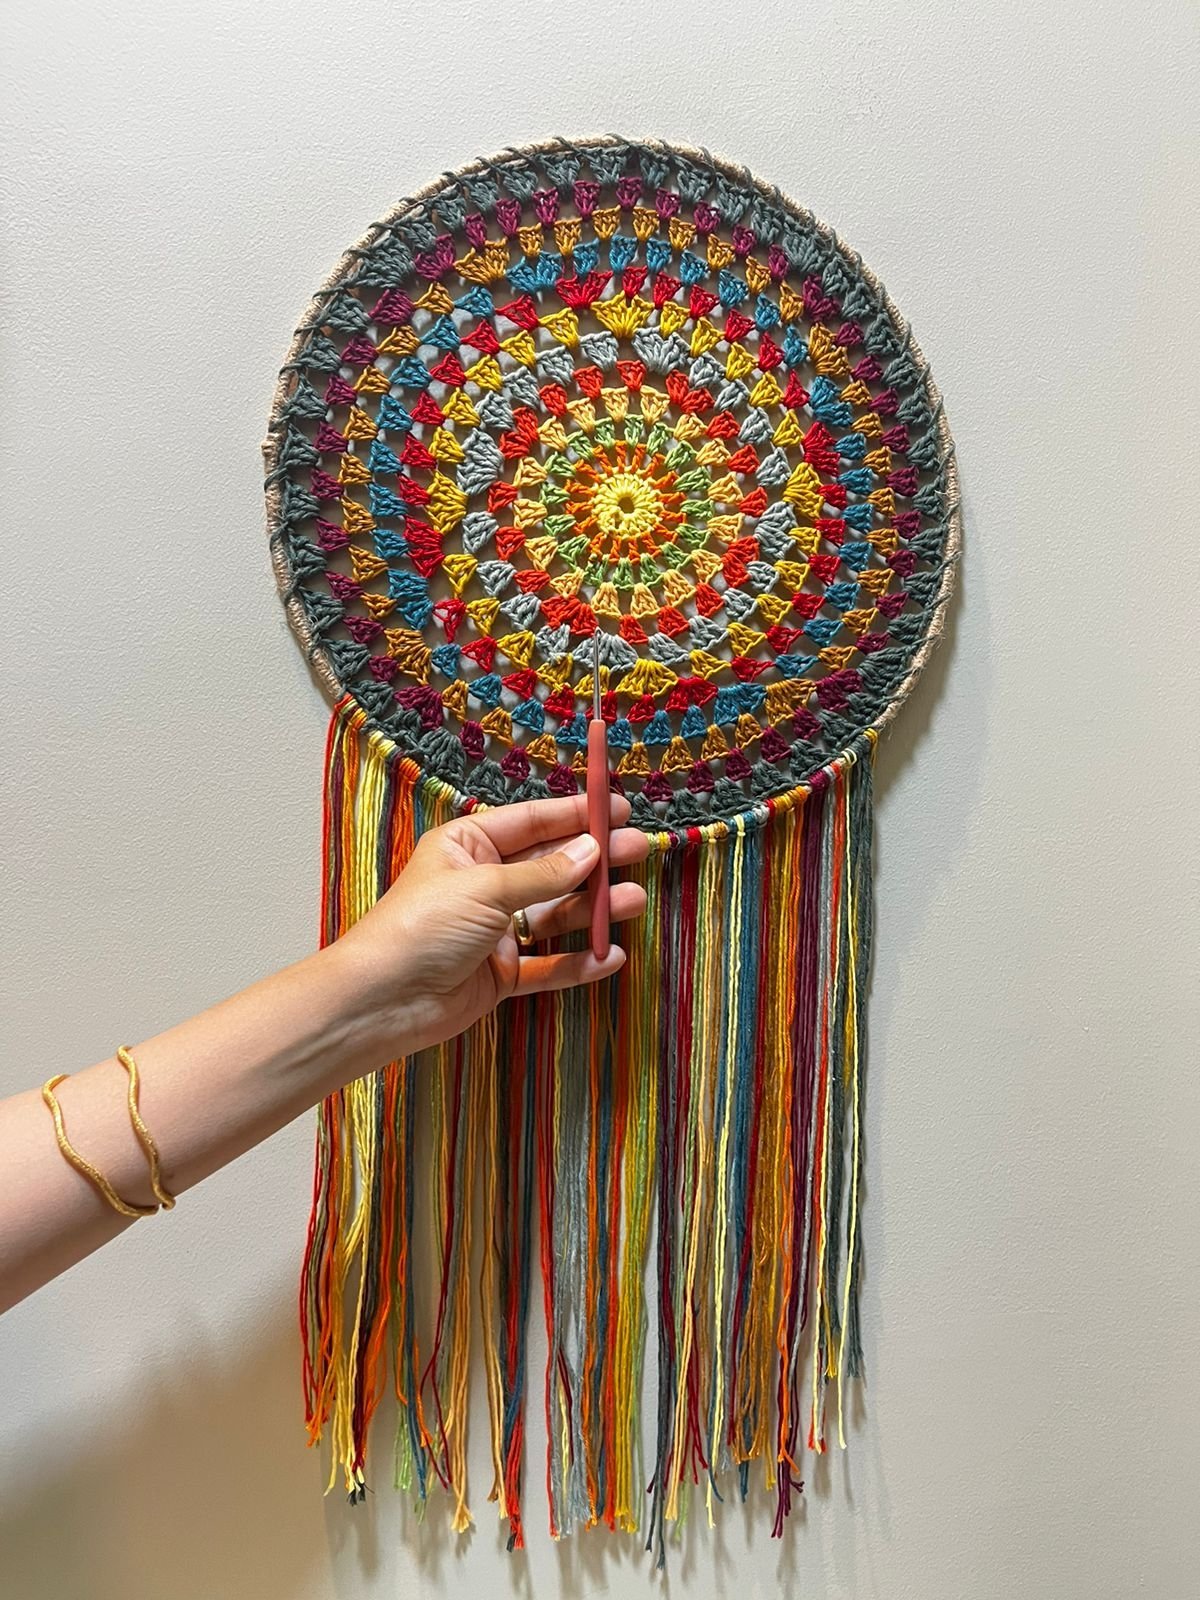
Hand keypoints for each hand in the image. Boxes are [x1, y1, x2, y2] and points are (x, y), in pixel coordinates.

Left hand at [324, 793, 649, 1061]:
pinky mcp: (500, 974)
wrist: (381, 1001)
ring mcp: (494, 930)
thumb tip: (590, 851)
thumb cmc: (420, 928)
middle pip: (550, 866)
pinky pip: (548, 965)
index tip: (616, 809)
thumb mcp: (485, 888)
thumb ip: (543, 874)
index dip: (574, 814)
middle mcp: (483, 884)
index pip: (531, 822)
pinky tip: (608, 957)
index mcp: (469, 846)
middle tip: (638, 850)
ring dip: (592, 909)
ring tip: (632, 901)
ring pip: (554, 915)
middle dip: (594, 859)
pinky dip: (578, 962)